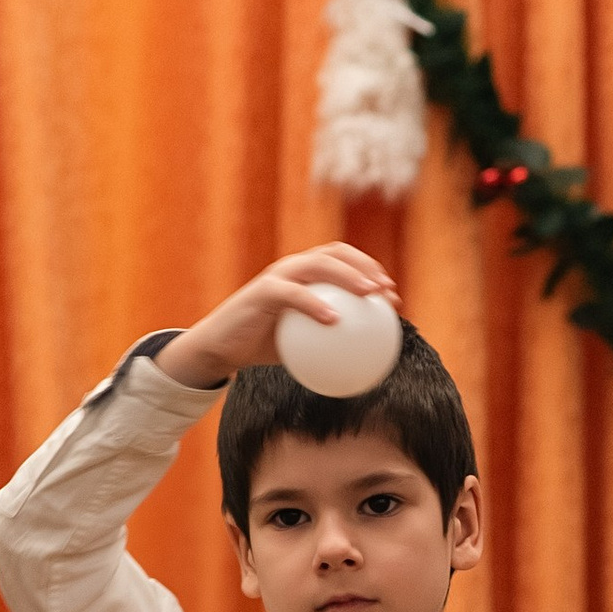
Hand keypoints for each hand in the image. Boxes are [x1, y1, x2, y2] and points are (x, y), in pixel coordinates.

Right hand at [164, 246, 397, 392]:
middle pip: (335, 253)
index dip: (370, 269)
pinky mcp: (262, 292)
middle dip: (365, 266)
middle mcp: (292, 268)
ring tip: (369, 294)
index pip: (342, 259)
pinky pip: (293, 294)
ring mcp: (277, 276)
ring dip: (347, 275)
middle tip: (385, 291)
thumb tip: (366, 358)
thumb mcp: (302, 344)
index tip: (391, 294)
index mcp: (304, 275)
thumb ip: (329, 341)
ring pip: (318, 264)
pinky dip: (315, 304)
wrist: (221, 348)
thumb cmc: (262, 346)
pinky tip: (335, 320)